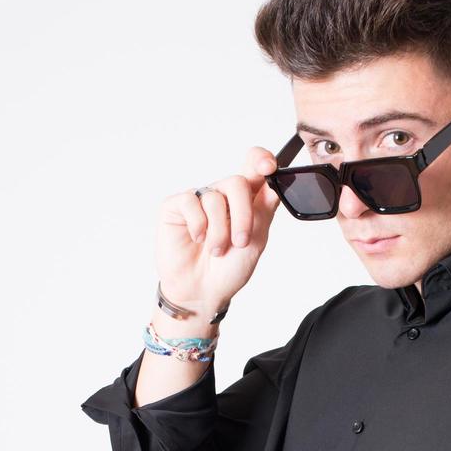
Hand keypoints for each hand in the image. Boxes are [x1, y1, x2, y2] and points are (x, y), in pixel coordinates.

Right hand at [154, 147, 281, 316]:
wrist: (203, 291)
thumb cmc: (229, 268)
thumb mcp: (257, 240)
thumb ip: (265, 209)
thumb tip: (275, 183)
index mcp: (245, 200)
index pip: (253, 166)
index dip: (261, 159)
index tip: (269, 166)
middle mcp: (222, 196)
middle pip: (237, 182)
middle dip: (243, 215)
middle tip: (241, 241)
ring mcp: (198, 200)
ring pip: (215, 197)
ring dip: (219, 230)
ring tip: (217, 250)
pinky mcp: (176, 207)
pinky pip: (191, 202)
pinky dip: (198, 225)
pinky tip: (197, 239)